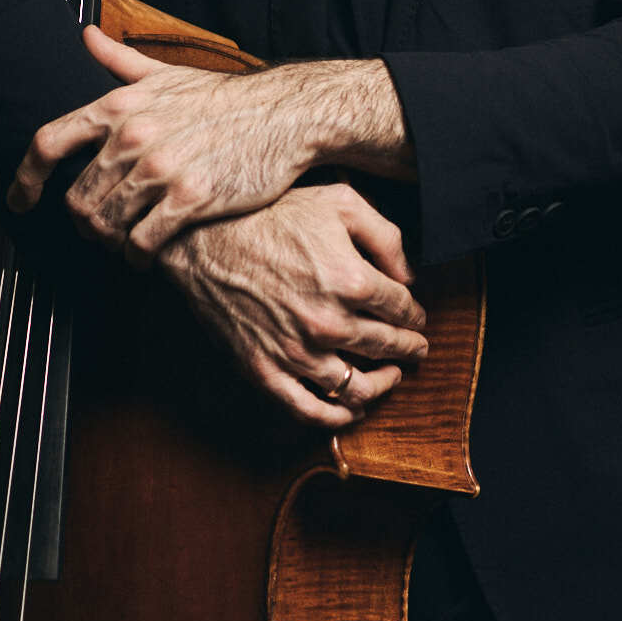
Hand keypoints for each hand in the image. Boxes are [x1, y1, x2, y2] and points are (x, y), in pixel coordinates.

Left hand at [7, 27, 410, 265]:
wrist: (285, 114)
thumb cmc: (226, 97)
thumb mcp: (168, 73)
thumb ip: (121, 61)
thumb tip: (85, 36)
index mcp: (119, 106)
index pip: (49, 142)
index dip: (25, 176)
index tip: (20, 200)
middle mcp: (133, 136)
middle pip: (76, 196)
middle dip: (82, 220)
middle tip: (96, 229)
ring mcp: (161, 168)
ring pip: (106, 223)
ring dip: (109, 240)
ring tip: (122, 242)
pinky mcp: (190, 198)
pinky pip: (142, 241)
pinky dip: (136, 255)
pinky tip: (145, 254)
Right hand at [160, 184, 427, 426]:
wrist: (204, 237)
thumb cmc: (272, 214)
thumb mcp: (339, 202)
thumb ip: (385, 236)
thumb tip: (409, 276)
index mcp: (351, 280)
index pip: (403, 309)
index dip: (415, 314)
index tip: (416, 316)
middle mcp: (329, 322)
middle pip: (387, 346)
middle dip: (409, 348)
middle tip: (417, 348)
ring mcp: (296, 352)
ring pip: (357, 387)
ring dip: (383, 384)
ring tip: (392, 376)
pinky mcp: (265, 369)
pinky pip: (310, 409)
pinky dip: (338, 417)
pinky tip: (352, 410)